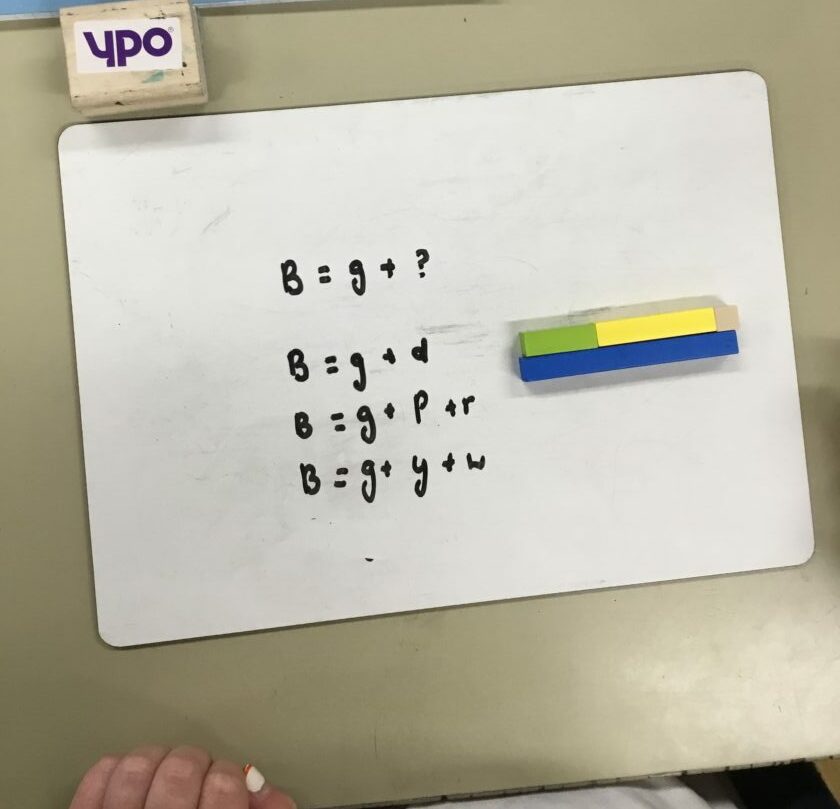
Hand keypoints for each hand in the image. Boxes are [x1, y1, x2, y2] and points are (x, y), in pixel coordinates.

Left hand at [69, 745, 295, 808]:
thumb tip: (262, 788)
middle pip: (181, 771)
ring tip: (165, 777)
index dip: (231, 777)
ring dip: (156, 762)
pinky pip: (96, 781)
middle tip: (200, 778)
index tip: (229, 785)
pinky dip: (114, 770)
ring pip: (135, 769)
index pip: (225, 787)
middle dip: (196, 765)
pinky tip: (130, 784)